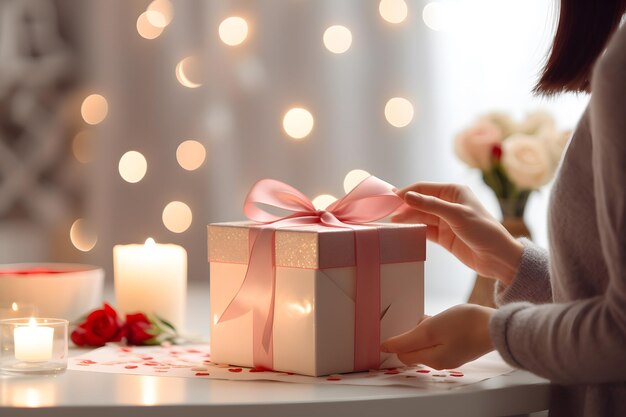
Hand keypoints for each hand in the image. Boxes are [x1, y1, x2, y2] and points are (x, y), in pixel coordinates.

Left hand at [380, 304, 494, 369]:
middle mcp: (440, 362)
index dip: (397, 340)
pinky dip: (437, 329)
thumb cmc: (464, 326)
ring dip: (426, 329)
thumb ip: (407, 340)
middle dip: (413, 333)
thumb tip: (385, 347)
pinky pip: (440, 339)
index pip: (402, 353)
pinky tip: (445, 319)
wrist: (497, 326)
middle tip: (422, 318)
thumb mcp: (430, 329)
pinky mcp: (460, 347)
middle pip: (415, 348)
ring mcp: (451, 355)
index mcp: (431, 360)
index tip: (398, 324)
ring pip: (428, 342)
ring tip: (435, 317)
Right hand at [393, 182, 522, 284]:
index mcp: (453, 192)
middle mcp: (448, 204)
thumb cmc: (483, 231)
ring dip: (407, 219)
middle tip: (388, 214)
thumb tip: (407, 196)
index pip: (423, 188)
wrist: (498, 258)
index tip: (390, 199)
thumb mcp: (456, 215)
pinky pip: (424, 230)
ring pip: (420, 217)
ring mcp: (445, 220)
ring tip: (392, 224)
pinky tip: (403, 232)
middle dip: (404, 207)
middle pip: (419, 202)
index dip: (407, 192)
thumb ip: (430, 205)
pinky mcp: (443, 236)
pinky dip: (414, 230)